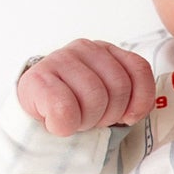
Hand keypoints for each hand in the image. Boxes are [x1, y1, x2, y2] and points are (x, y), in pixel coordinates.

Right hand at [16, 40, 157, 137]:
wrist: (33, 110)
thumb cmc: (77, 106)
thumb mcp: (110, 97)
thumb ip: (131, 94)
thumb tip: (138, 111)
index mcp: (108, 51)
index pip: (139, 70)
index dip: (138, 102)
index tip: (126, 117)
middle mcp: (86, 48)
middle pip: (119, 88)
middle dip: (109, 115)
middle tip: (92, 119)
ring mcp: (60, 58)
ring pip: (94, 99)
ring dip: (86, 122)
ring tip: (75, 120)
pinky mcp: (38, 78)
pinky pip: (65, 109)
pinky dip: (64, 126)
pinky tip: (57, 122)